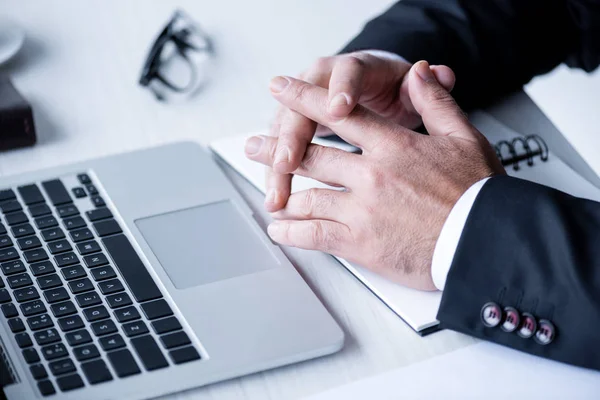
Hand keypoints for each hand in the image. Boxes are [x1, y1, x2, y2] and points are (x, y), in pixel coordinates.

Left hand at [245, 61, 504, 289]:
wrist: (485, 241)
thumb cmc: (478, 194)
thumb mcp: (464, 136)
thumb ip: (435, 103)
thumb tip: (420, 73)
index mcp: (393, 145)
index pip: (338, 113)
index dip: (304, 98)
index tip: (281, 89)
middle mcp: (371, 173)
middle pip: (311, 154)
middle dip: (276, 148)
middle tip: (253, 145)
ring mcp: (362, 209)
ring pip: (307, 196)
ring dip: (282, 192)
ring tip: (267, 191)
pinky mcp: (361, 242)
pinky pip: (314, 234)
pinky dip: (292, 232)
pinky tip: (279, 230)